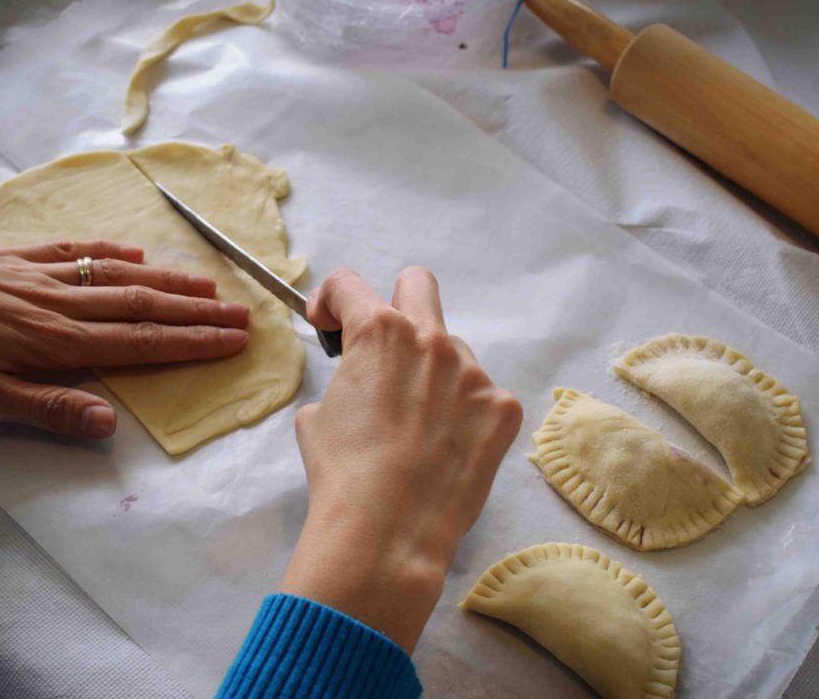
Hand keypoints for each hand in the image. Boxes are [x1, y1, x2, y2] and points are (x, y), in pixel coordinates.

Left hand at [0, 236, 249, 437]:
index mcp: (55, 341)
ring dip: (167, 281)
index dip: (192, 342)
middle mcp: (59, 303)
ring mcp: (38, 275)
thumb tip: (110, 424)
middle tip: (243, 312)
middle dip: (196, 312)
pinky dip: (110, 252)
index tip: (234, 340)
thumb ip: (44, 408)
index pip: (140, 343)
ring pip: (116, 276)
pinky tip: (133, 254)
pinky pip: (74, 251)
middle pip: (141, 305)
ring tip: (208, 284)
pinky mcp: (14, 259)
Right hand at [279, 267, 522, 652]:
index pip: (349, 285)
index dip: (330, 301)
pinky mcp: (503, 408)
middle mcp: (431, 340)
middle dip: (395, 304)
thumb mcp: (316, 418)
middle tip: (385, 347)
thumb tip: (355, 386)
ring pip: (452, 353)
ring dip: (433, 375)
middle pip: (417, 285)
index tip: (329, 325)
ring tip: (417, 429)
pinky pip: (480, 397)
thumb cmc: (342, 475)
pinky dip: (462, 415)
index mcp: (378, 332)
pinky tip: (446, 450)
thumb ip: (341, 382)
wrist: (388, 534)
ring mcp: (473, 373)